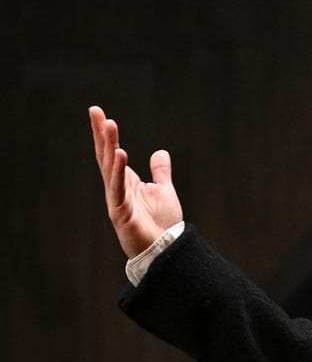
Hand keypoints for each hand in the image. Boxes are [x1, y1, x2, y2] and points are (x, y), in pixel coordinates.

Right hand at [88, 106, 183, 257]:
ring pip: (110, 168)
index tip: (98, 113)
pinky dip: (118, 171)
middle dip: (101, 134)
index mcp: (125, 182)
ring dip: (109, 146)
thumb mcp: (164, 191)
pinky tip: (119, 154)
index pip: (111, 153)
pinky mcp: (122, 212)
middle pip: (106, 156)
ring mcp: (117, 200)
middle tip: (96, 111)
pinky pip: (118, 188)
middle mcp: (117, 188)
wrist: (164, 249)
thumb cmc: (161, 224)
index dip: (105, 134)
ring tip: (109, 125)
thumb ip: (160, 172)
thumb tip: (160, 152)